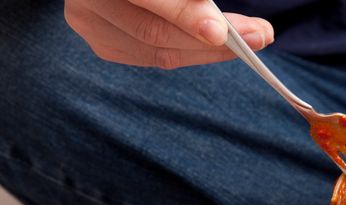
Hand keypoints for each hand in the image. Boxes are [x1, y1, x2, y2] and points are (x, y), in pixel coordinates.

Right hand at [64, 0, 273, 68]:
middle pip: (154, 31)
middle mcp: (87, 1)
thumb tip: (218, 23)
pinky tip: (222, 47)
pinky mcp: (105, 43)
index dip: (184, 15)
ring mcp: (90, 25)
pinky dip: (193, 53)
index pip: (146, 0)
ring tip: (254, 40)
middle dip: (212, 40)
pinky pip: (156, 57)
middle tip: (259, 35)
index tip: (220, 31)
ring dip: (212, 51)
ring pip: (159, 51)